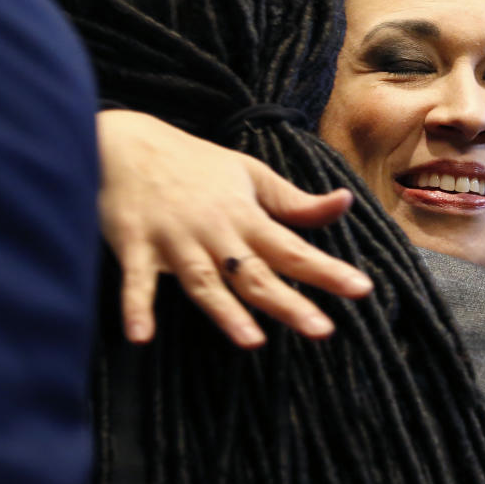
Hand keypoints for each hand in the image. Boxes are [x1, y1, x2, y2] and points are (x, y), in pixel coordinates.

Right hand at [97, 109, 372, 347]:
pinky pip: (135, 281)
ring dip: (225, 311)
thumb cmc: (194, 164)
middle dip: (288, 302)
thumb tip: (345, 202)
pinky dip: (134, 307)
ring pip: (203, 281)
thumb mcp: (251, 174)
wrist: (123, 143)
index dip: (327, 271)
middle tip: (323, 330)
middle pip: (255, 274)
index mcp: (245, 215)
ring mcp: (173, 240)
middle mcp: (214, 231)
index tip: (361, 289)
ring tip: (252, 340)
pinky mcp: (132, 246)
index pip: (293, 249)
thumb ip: (295, 202)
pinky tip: (139, 337)